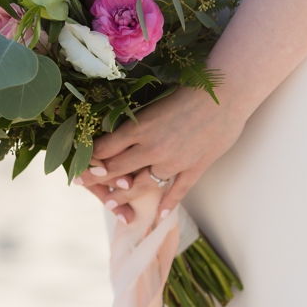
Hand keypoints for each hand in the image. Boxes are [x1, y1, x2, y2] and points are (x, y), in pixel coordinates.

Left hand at [75, 85, 248, 219]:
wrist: (227, 93)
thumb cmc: (188, 90)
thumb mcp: (152, 104)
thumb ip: (135, 122)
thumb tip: (114, 135)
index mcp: (138, 128)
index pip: (103, 149)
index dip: (89, 158)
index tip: (79, 163)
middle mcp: (152, 148)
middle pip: (117, 170)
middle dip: (98, 178)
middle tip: (84, 184)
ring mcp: (174, 161)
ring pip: (141, 185)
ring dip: (123, 195)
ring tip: (110, 203)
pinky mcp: (195, 168)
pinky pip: (177, 191)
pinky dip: (166, 204)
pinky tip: (157, 215)